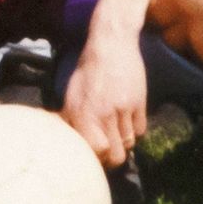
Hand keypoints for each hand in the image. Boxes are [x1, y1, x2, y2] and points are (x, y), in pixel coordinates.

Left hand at [60, 30, 148, 168]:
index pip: (97, 152)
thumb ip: (68, 118)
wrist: (112, 44)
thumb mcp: (71, 94)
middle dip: (113, 158)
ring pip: (130, 143)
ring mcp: (124, 109)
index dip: (98, 159)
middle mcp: (104, 115)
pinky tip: (127, 122)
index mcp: (84, 114)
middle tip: (109, 151)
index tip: (96, 156)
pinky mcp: (140, 102)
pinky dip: (135, 130)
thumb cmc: (88, 70)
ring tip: (118, 135)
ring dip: (124, 143)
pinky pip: (141, 130)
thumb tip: (62, 138)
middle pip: (117, 155)